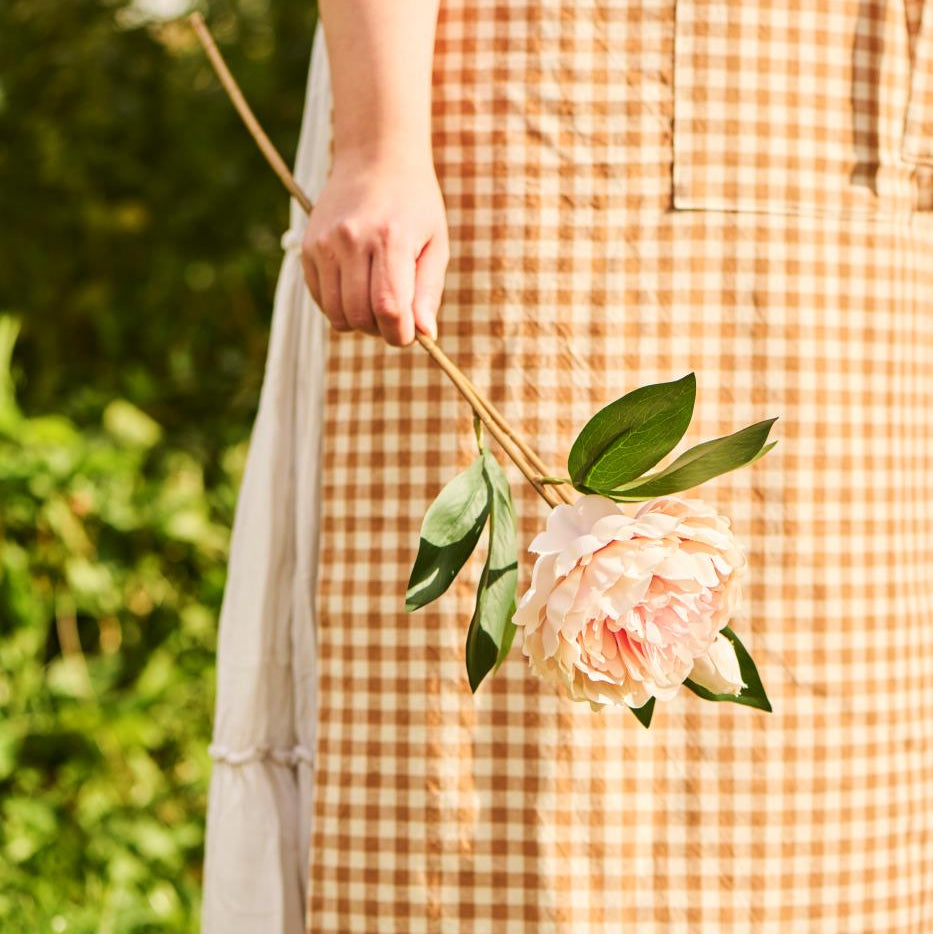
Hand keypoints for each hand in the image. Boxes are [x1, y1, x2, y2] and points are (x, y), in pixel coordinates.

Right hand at [301, 151, 448, 346]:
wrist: (374, 157)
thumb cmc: (414, 205)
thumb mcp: (435, 243)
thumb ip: (429, 291)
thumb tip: (425, 335)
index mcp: (389, 239)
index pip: (389, 308)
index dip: (400, 334)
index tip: (410, 333)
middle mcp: (351, 240)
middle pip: (360, 316)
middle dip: (381, 330)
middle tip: (396, 315)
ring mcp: (325, 244)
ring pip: (336, 314)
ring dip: (359, 321)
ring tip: (376, 300)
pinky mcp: (308, 247)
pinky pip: (321, 300)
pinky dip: (340, 305)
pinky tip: (357, 285)